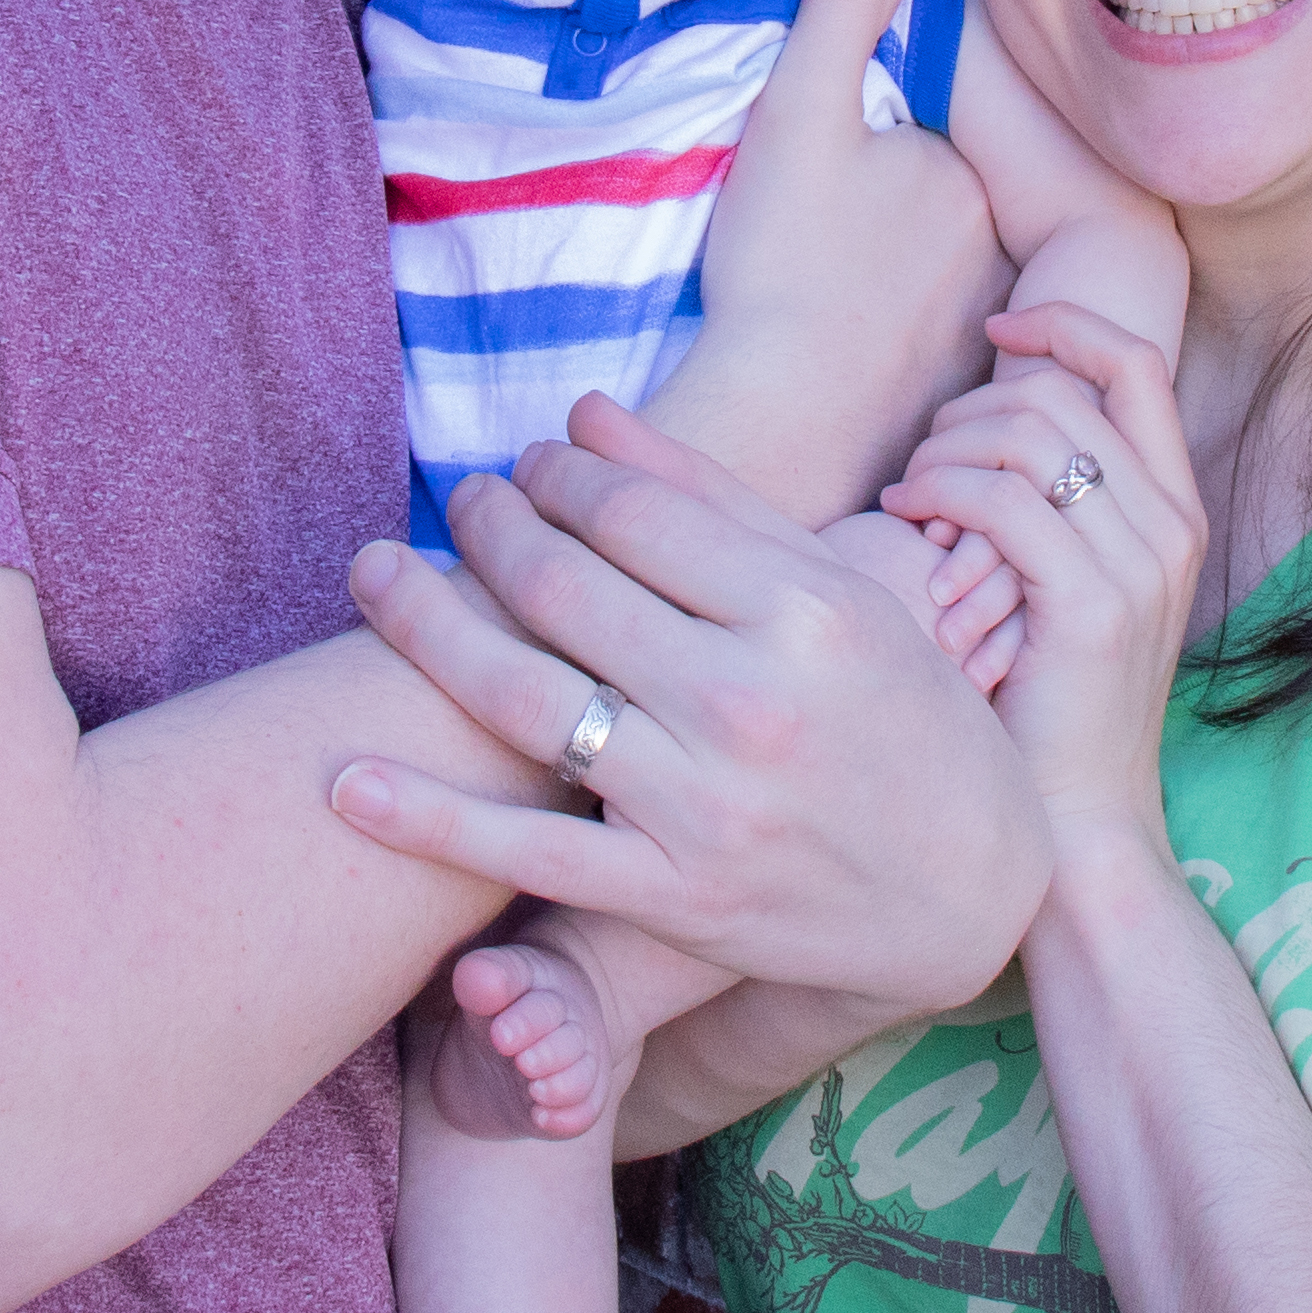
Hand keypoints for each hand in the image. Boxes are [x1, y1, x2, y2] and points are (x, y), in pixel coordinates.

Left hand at [331, 398, 1049, 1010]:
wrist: (969, 890)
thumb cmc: (906, 715)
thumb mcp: (840, 591)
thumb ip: (711, 498)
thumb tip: (582, 415)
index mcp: (804, 609)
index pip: (630, 514)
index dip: (553, 475)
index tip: (526, 463)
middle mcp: (750, 704)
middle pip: (563, 588)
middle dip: (487, 527)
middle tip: (459, 502)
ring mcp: (705, 807)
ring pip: (523, 699)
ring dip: (425, 624)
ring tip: (378, 575)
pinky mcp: (673, 897)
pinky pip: (526, 852)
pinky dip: (425, 818)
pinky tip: (343, 778)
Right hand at [652, 0, 1008, 520]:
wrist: (775, 430)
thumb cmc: (784, 272)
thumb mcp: (800, 115)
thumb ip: (845, 3)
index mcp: (986, 174)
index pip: (960, 92)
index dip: (898, 80)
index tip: (837, 121)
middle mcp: (1012, 248)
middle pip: (958, 174)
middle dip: (901, 165)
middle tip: (819, 202)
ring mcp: (989, 324)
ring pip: (951, 249)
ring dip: (902, 239)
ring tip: (824, 252)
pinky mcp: (955, 385)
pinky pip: (937, 318)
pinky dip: (898, 308)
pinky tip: (842, 318)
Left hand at [880, 305, 1205, 847]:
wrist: (1073, 839)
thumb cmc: (1034, 717)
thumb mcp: (1051, 593)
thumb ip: (1038, 509)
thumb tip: (964, 426)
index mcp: (1171, 512)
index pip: (1132, 361)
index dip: (1060, 323)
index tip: (994, 329)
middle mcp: (1170, 526)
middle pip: (1059, 388)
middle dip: (969, 407)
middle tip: (921, 468)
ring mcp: (1140, 564)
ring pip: (1026, 431)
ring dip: (944, 450)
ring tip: (909, 501)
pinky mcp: (1096, 607)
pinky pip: (1004, 497)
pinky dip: (940, 493)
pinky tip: (905, 524)